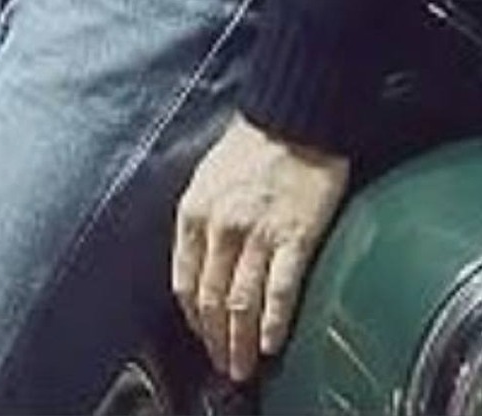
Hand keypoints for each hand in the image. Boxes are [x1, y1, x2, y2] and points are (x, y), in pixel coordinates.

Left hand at [171, 113, 350, 384]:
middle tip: (226, 364)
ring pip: (242, 304)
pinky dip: (275, 323)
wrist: (296, 116)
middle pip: (212, 301)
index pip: (185, 283)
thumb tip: (202, 265)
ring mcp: (258, 235)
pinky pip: (280, 291)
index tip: (203, 337)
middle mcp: (221, 228)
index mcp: (195, 212)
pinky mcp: (294, 237)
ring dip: (242, 342)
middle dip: (216, 341)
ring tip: (246, 366)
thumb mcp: (208, 177)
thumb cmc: (253, 143)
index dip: (194, 319)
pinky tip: (274, 343)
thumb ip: (201, 221)